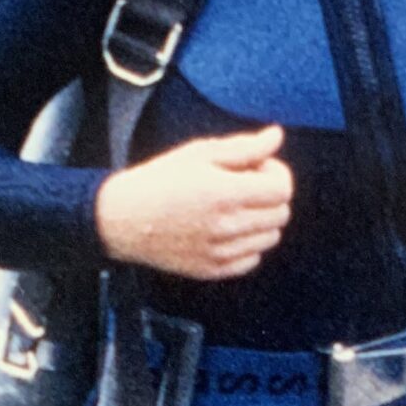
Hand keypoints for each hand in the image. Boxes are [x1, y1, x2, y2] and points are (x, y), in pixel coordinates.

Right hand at [94, 125, 292, 279]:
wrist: (122, 219)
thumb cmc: (161, 179)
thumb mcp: (199, 153)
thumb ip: (244, 147)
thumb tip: (276, 136)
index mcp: (224, 193)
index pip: (282, 189)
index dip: (276, 173)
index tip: (256, 168)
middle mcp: (226, 226)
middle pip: (281, 214)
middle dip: (270, 195)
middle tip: (243, 185)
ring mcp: (220, 252)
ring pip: (270, 238)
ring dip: (261, 220)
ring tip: (232, 207)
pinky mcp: (213, 270)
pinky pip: (252, 259)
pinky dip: (247, 244)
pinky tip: (225, 229)